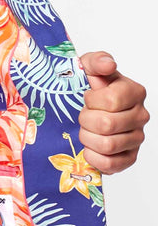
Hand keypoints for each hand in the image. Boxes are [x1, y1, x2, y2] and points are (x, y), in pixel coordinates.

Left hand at [78, 51, 148, 173]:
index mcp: (135, 91)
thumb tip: (108, 65)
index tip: (88, 97)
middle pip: (107, 125)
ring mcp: (137, 138)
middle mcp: (141, 115)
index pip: (111, 101)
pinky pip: (110, 164)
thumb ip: (96, 61)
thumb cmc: (90, 88)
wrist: (90, 110)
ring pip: (107, 145)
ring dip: (88, 138)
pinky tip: (90, 147)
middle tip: (84, 115)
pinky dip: (94, 157)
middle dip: (86, 120)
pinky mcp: (130, 158)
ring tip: (87, 130)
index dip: (92, 101)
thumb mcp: (88, 67)